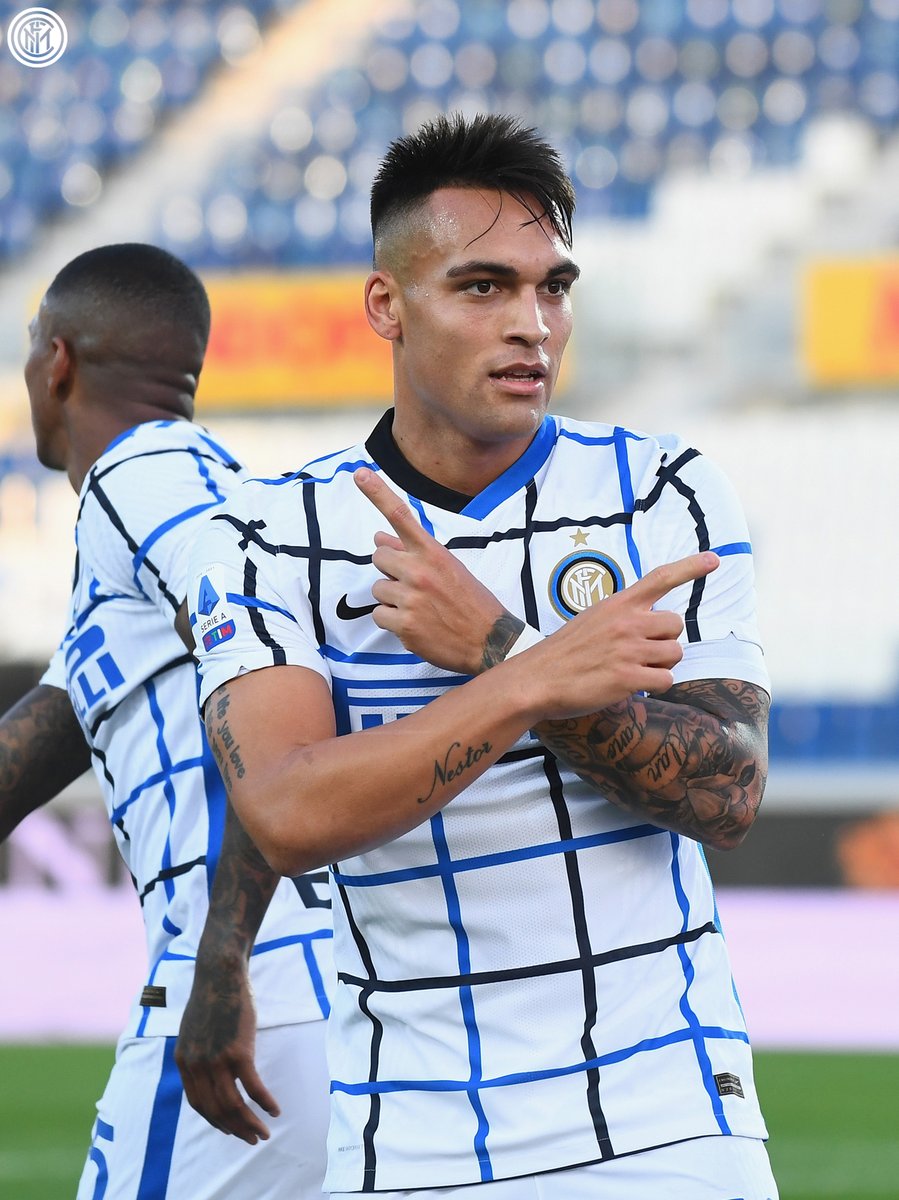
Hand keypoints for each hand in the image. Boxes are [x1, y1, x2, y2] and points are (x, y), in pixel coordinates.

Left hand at [175, 958, 277, 1144]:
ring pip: (234, 1105)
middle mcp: (197, 1066)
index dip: (215, 1120)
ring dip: (250, 1124)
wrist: (220, 973)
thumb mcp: (195, 1027)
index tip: (230, 1128)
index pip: (199, 1104)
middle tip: (252, 1139)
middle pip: (216, 1110)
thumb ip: (198, 1050)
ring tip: (264, 1132)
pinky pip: (253, 1087)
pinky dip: (265, 1103)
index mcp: (184, 1061)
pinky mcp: (238, 1052)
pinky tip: (275, 1110)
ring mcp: (217, 1060)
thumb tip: (209, 1066)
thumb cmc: (213, 995)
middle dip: (235, 1129)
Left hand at [355, 467, 511, 673]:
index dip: (377, 493)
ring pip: (378, 589)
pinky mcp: (404, 625)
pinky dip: (392, 622)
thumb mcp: (449, 568)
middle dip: (391, 570)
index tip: (360, 474)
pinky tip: (416, 625)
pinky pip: (379, 616)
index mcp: (434, 553)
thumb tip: (379, 536)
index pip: (401, 516)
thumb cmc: (470, 601)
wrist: (491, 640)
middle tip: (414, 585)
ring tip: (420, 608)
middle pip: (379, 558)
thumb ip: (413, 552)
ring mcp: (411, 599)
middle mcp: (420, 572)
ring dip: (392, 599)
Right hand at [528, 552, 719, 719]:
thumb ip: (623, 616)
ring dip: (661, 665)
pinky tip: (630, 685)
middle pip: (676, 625)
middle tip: (641, 653)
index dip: (690, 568)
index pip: (660, 578)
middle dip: (665, 641)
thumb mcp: (593, 619)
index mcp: (618, 604)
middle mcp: (627, 622)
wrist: (536, 679)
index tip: (714, 559)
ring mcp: (628, 650)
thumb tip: (653, 624)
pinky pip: (666, 680)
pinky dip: (654, 686)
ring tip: (633, 670)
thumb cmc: (565, 652)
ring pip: (675, 654)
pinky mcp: (627, 678)